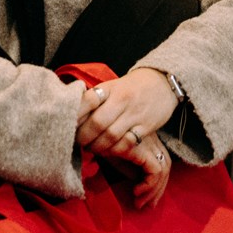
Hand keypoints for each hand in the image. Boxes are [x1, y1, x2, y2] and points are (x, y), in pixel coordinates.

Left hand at [76, 71, 178, 206]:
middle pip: (97, 123)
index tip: (69, 125)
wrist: (162, 82)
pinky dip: (115, 150)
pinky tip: (110, 150)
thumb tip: (73, 116)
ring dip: (98, 146)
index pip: (87, 100)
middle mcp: (122, 99)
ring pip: (111, 136)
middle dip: (84, 137)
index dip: (75, 115)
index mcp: (110, 88)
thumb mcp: (113, 87)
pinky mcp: (146, 126)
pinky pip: (127, 143)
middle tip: (79, 143)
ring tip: (92, 148)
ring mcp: (135, 113)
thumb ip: (96, 99)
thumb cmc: (131, 88)